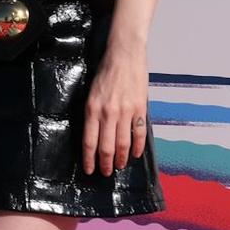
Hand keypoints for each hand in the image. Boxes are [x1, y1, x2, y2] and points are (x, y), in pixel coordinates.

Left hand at [82, 41, 150, 175]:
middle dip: (105, 163)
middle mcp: (108, 113)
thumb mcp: (91, 92)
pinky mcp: (140, 109)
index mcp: (92, 109)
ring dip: (120, 158)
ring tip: (118, 166)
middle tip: (105, 173)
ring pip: (123, 144)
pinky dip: (137, 147)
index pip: (89, 141)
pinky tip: (134, 155)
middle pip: (106, 147)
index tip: (89, 170)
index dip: (89, 158)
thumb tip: (93, 134)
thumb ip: (92, 113)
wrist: (124, 56)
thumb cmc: (105, 73)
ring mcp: (126, 112)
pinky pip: (139, 134)